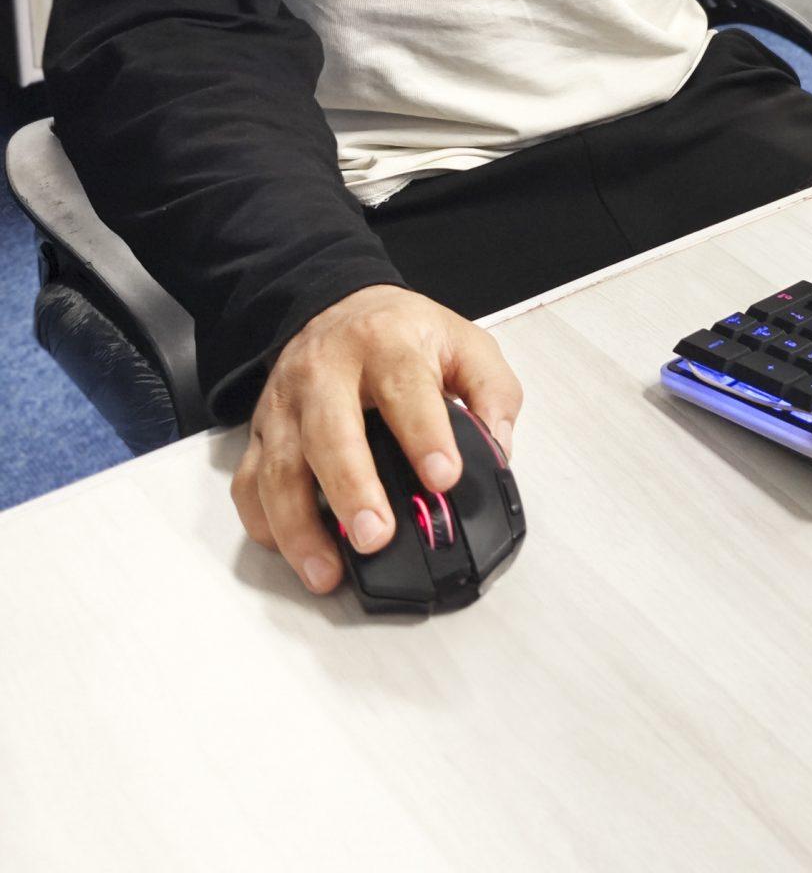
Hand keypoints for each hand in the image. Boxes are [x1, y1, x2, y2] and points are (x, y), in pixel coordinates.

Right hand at [231, 284, 522, 597]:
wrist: (337, 306)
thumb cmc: (401, 334)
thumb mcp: (463, 343)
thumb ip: (493, 393)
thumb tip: (497, 450)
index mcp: (386, 343)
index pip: (406, 387)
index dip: (424, 434)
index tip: (444, 478)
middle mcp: (326, 371)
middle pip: (330, 430)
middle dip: (351, 488)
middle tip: (376, 536)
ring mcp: (285, 404)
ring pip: (279, 468)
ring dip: (301, 526)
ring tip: (329, 571)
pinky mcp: (258, 433)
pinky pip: (249, 485)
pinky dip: (266, 525)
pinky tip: (294, 551)